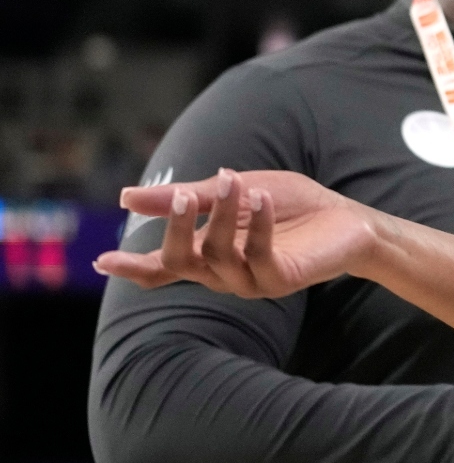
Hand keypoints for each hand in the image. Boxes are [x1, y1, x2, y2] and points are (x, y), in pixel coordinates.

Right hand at [95, 168, 375, 297]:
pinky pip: (258, 257)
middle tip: (184, 196)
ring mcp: (249, 281)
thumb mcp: (232, 191)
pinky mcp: (280, 280)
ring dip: (223, 216)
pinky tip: (259, 198)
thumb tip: (126, 198)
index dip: (132, 266)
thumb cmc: (287, 204)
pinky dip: (256, 225)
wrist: (345, 218)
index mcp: (206, 253)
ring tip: (235, 181)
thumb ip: (186, 197)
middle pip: (180, 262)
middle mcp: (222, 273)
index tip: (100, 260)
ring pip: (217, 256)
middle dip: (177, 228)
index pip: (162, 266)